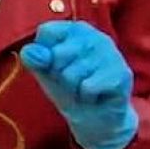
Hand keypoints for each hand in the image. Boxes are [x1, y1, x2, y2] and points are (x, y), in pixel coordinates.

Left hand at [20, 21, 138, 148]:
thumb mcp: (45, 73)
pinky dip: (86, 97)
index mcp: (76, 29)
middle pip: (57, 55)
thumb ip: (35, 59)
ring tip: (84, 89)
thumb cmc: (70, 89)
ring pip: (71, 73)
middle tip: (72, 82)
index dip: (44, 54)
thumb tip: (29, 51)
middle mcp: (96, 36)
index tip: (54, 65)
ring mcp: (111, 53)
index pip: (46, 32)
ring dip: (73, 88)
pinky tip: (96, 95)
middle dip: (59, 75)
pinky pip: (87, 87)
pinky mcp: (120, 73)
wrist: (96, 119)